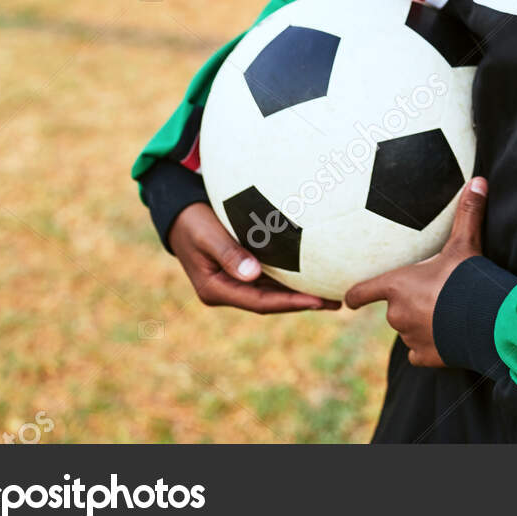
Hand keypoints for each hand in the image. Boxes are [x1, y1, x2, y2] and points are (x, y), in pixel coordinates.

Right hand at [167, 202, 338, 312]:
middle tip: (337, 302)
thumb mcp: (207, 236)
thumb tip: (252, 275)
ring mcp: (236, 281)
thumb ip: (229, 253)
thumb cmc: (192, 221)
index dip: (289, 303)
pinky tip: (314, 274)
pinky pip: (272, 277)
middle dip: (303, 303)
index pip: (260, 302)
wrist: (179, 212)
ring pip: (273, 291)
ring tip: (333, 293)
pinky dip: (292, 277)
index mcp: (216, 290)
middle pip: (271, 302)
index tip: (316, 301)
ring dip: (301, 292)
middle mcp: (228, 290)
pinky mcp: (243, 269)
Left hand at [343, 177, 487, 366]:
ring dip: (420, 323)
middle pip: (393, 309)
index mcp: (396, 286)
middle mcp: (396, 314)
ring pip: (408, 330)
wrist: (487, 321)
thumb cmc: (468, 279)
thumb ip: (467, 214)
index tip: (350, 298)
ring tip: (444, 314)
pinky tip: (446, 337)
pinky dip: (429, 346)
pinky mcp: (424, 357)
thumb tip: (479, 180)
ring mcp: (409, 338)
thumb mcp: (466, 244)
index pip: (361, 292)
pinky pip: (420, 352)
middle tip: (431, 294)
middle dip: (408, 303)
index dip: (355, 295)